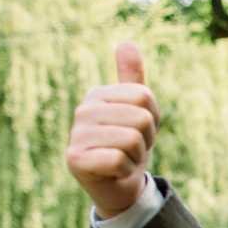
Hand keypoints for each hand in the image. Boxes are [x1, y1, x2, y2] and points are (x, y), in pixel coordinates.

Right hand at [65, 42, 159, 217]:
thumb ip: (132, 79)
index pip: (144, 96)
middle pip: (141, 118)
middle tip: (132, 148)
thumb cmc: (127, 145)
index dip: (153, 118)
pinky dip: (124, 170)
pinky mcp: (75, 160)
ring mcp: (76, 134)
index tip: (140, 130)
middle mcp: (83, 110)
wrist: (116, 185)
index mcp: (98, 94)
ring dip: (136, 156)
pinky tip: (113, 171)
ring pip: (132, 140)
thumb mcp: (136, 110)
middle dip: (145, 140)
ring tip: (123, 158)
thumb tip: (127, 42)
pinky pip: (119, 160)